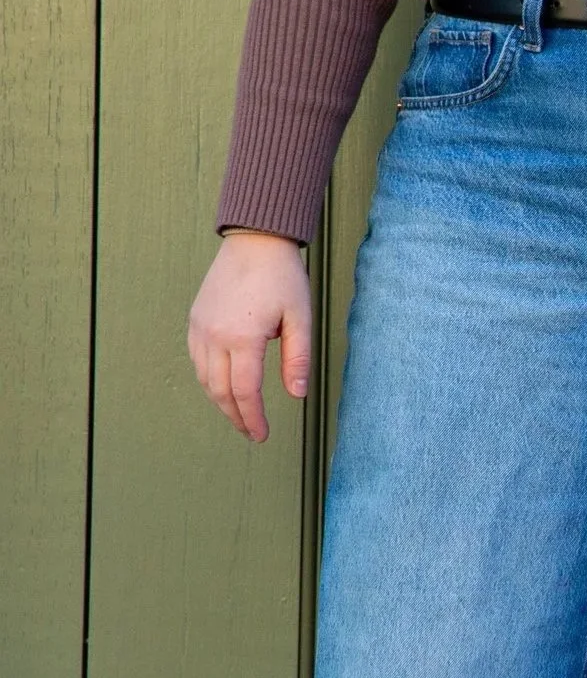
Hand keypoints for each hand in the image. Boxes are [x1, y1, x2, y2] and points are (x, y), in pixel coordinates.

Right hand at [188, 229, 314, 441]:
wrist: (254, 242)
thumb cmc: (282, 278)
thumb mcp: (300, 319)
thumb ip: (297, 359)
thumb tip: (296, 395)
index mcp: (242, 338)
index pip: (245, 391)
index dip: (253, 418)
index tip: (263, 434)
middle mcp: (213, 336)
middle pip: (220, 391)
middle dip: (236, 416)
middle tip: (252, 433)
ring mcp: (199, 328)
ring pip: (204, 378)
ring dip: (221, 401)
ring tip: (240, 415)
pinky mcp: (195, 320)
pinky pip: (197, 360)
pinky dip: (210, 380)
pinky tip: (224, 387)